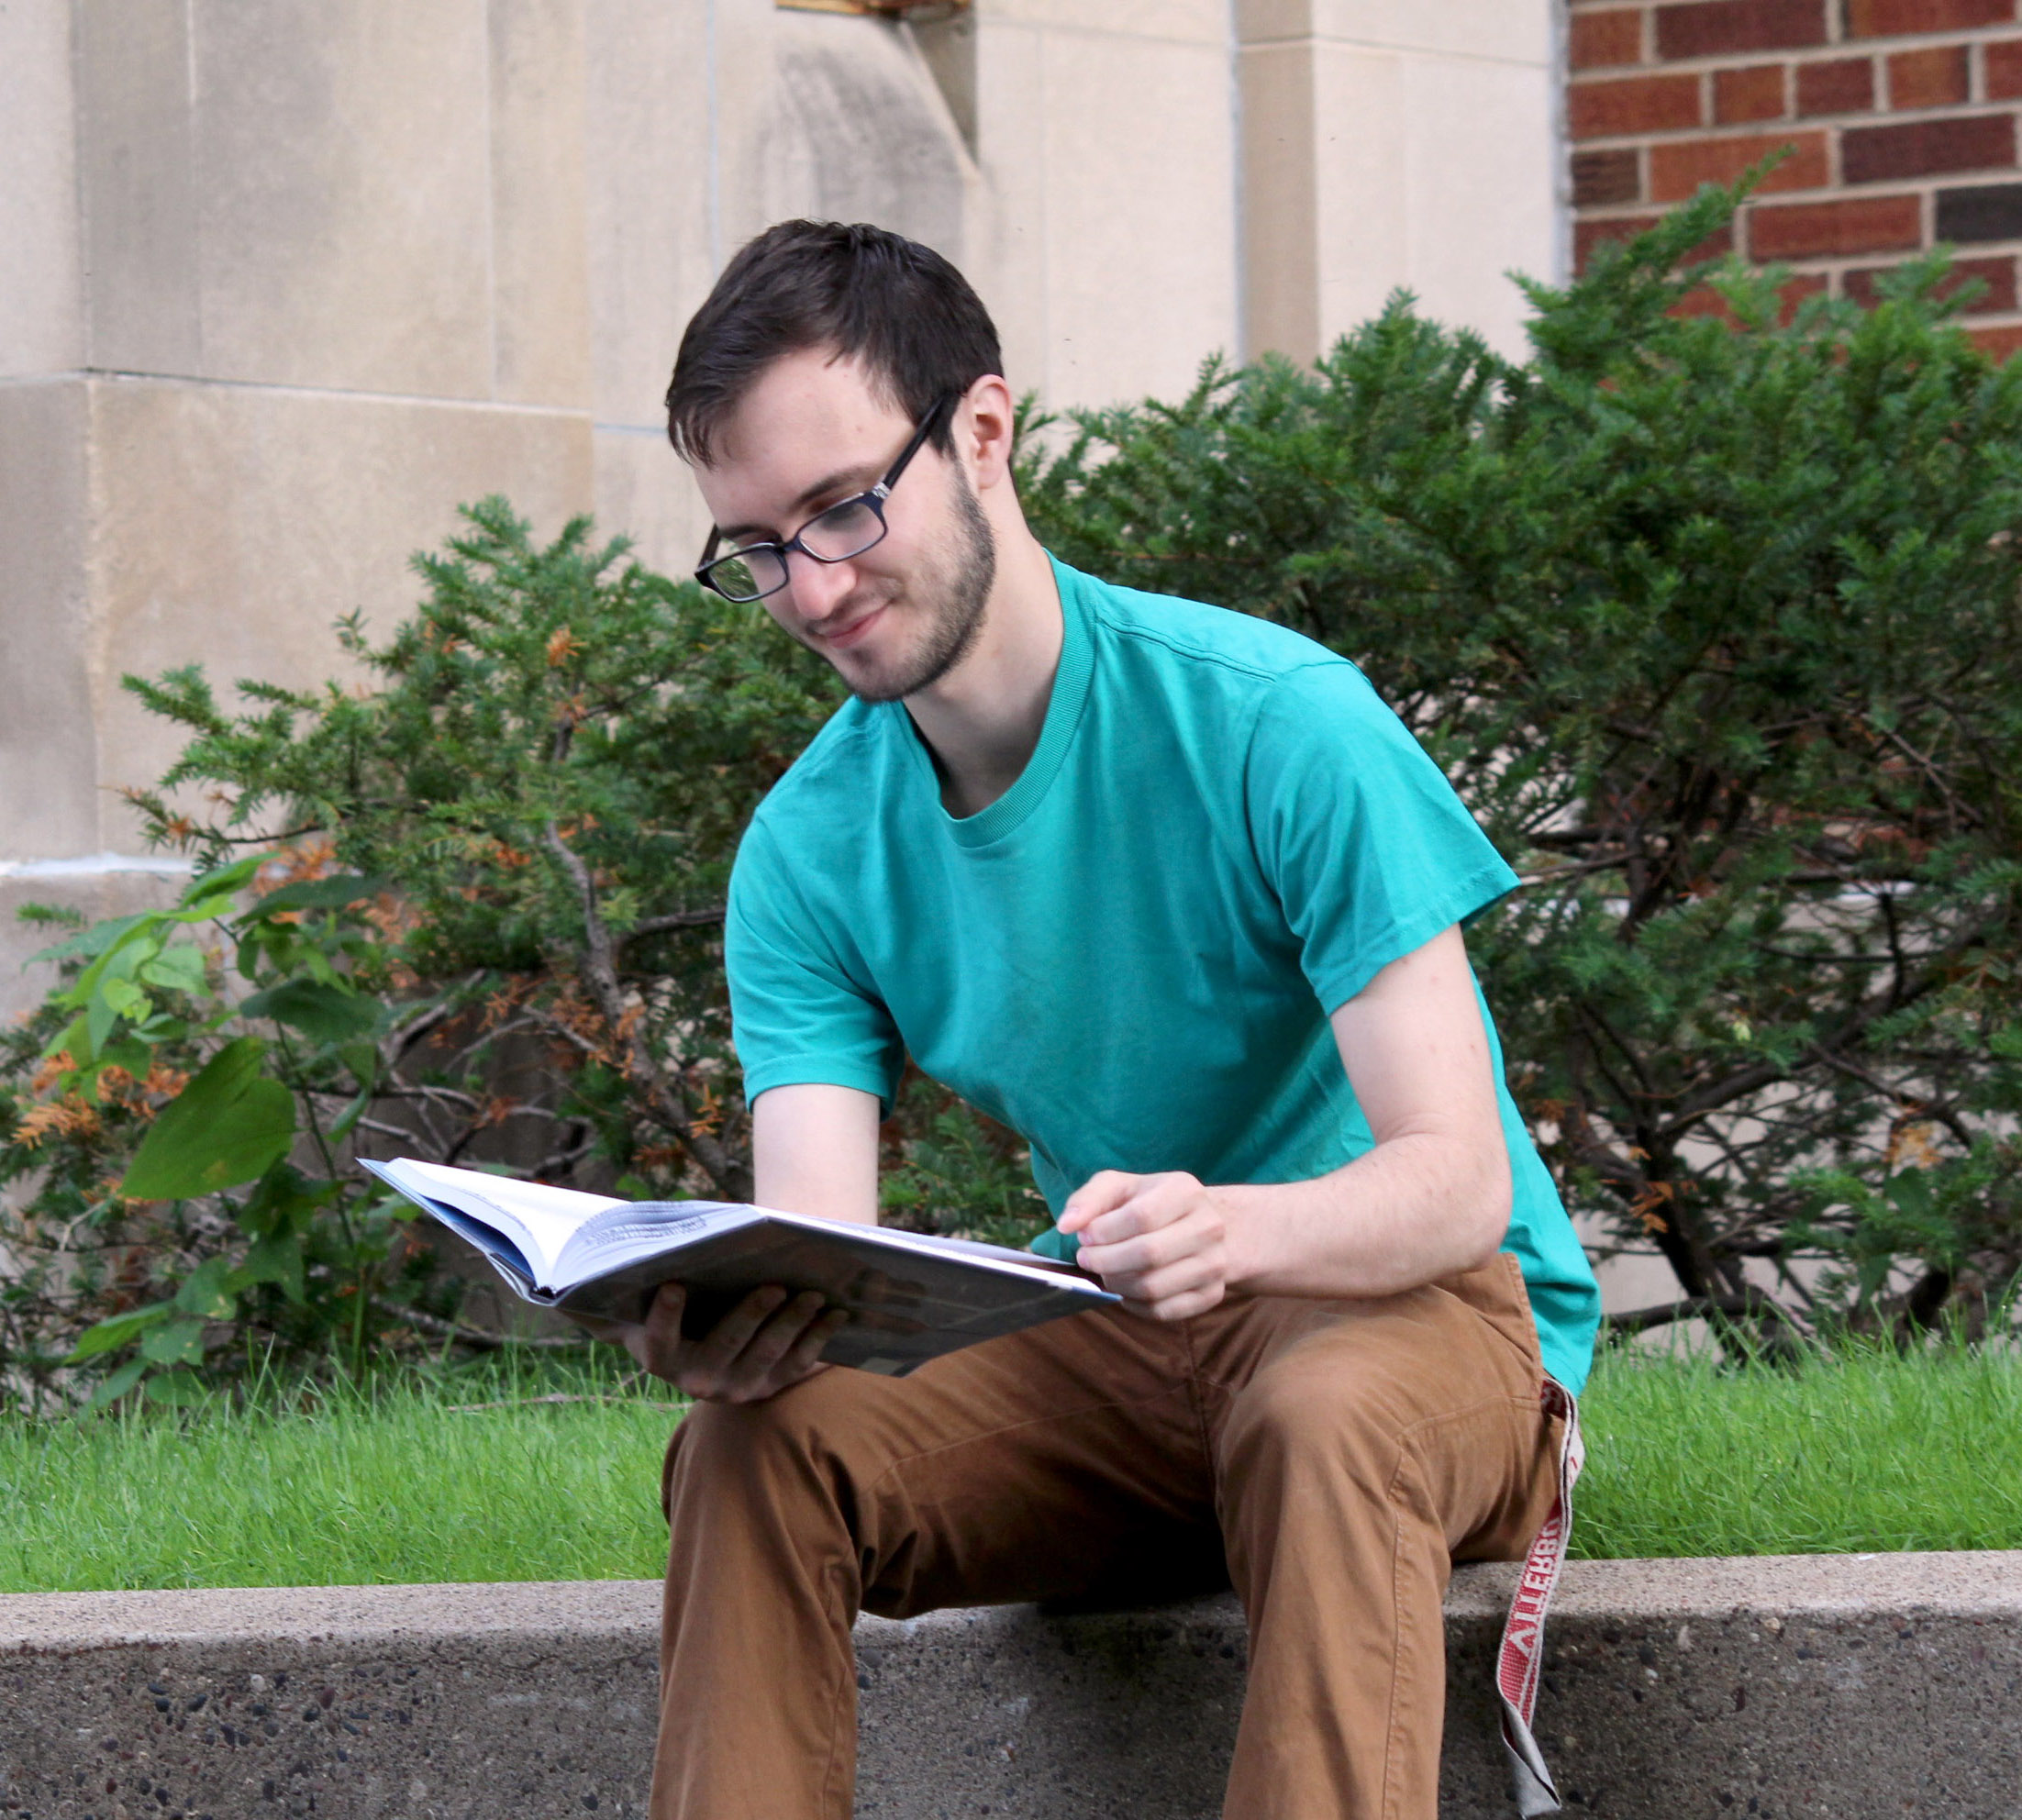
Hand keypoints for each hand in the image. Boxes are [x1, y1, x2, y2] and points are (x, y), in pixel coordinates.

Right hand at [573, 1283, 848, 1402]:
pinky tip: (836, 1315)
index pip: (658, 1339)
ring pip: (766, 1357)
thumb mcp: (653, 1296)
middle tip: (774, 1285)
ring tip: (812, 1294)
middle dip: (751, 1316)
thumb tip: (619, 1251)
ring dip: (792, 1325)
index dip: (666, 1315)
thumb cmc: (679, 1304)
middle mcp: (696, 1381)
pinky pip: (795, 1367)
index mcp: (660, 1356)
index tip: (673, 1284)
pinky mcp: (768, 1390)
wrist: (700, 1346)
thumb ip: (644, 1276)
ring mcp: (735, 1389)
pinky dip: (818, 1341)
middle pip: (724, 1347)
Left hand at [1057, 1170, 1236, 1320]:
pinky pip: (1163, 1311)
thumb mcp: (1119, 1187)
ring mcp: (1215, 1263)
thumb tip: (1067, 1225)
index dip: (1103, 1232)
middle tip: (1087, 1259)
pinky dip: (1134, 1304)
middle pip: (1149, 1254)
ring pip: (1154, 1287)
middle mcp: (1209, 1226)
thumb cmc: (1149, 1203)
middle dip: (1105, 1261)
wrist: (1199, 1225)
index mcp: (1186, 1191)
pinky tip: (1125, 1287)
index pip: (1140, 1217)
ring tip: (1106, 1272)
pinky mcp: (1212, 1294)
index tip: (1084, 1237)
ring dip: (1117, 1284)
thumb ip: (1088, 1199)